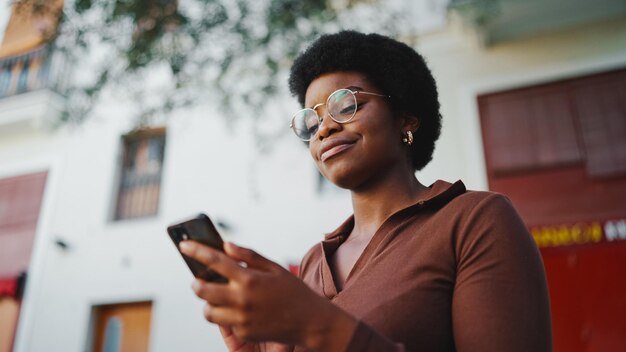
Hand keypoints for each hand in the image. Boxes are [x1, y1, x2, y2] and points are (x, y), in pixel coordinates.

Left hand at [179, 241, 356, 349]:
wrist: (310, 322)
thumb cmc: (294, 291)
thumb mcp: (274, 268)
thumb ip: (249, 256)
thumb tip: (226, 245)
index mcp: (249, 279)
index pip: (215, 261)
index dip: (196, 251)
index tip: (184, 245)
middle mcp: (242, 299)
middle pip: (203, 290)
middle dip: (197, 284)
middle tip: (199, 280)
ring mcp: (241, 319)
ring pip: (208, 311)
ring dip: (208, 303)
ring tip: (218, 297)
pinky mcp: (244, 333)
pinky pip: (225, 323)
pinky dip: (227, 315)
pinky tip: (240, 310)